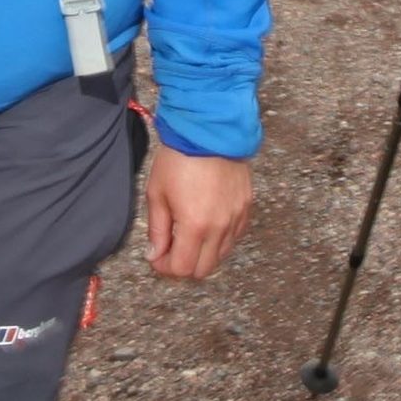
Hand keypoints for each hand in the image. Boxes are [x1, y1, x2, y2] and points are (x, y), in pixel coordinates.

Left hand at [143, 147, 253, 280]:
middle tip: (171, 249)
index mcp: (195, 225)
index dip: (166, 267)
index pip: (182, 268)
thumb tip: (155, 254)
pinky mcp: (245, 207)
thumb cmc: (180, 158)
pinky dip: (220, 239)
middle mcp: (220, 227)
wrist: (210, 130)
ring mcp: (236, 218)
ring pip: (221, 255)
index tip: (158, 256)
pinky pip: (234, 237)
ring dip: (202, 253)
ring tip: (188, 235)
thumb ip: (157, 230)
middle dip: (184, 264)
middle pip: (204, 269)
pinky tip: (207, 224)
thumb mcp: (158, 194)